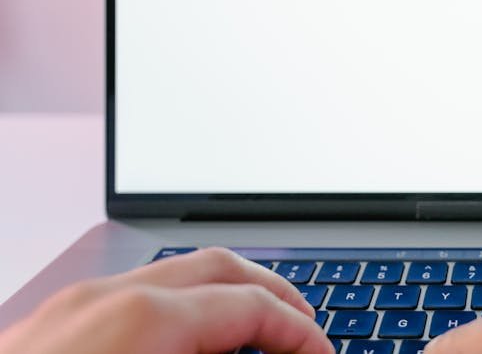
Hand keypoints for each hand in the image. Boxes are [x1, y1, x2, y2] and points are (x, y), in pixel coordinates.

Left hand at [0, 247, 331, 353]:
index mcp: (143, 321)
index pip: (251, 305)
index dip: (300, 332)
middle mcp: (107, 300)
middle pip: (221, 267)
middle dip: (275, 296)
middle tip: (305, 333)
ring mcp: (71, 308)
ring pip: (177, 276)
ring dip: (228, 300)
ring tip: (254, 339)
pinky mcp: (46, 328)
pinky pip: (135, 299)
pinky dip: (182, 313)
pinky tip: (188, 350)